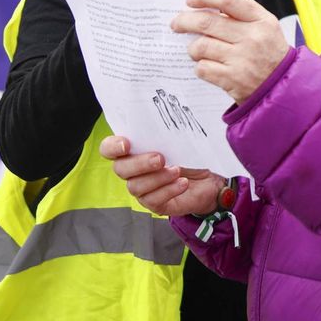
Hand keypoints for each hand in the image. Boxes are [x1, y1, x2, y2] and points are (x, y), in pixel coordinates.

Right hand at [101, 134, 225, 216]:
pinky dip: (168, 190)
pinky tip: (182, 183)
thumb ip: (166, 132)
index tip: (127, 144)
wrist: (211, 179)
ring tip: (177, 170)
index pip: (108, 148)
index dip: (112, 146)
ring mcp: (142, 188)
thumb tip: (166, 116)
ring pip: (135, 186)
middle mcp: (132, 170)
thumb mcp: (180, 140)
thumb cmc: (192, 155)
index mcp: (134, 150)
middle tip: (160, 158)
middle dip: (139, 163)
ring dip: (158, 178)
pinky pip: (152, 200)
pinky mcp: (155, 204)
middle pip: (120, 169)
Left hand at [173, 0, 288, 103]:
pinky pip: (203, 68)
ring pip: (201, 45)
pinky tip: (206, 65)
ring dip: (193, 47)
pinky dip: (200, 66)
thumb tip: (204, 5)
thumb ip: (238, 14)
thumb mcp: (264, 26)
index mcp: (261, 19)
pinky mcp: (232, 79)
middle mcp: (252, 38)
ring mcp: (242, 59)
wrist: (282, 85)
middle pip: (206, 22)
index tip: (191, 0)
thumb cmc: (269, 53)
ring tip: (196, 49)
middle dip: (184, 21)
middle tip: (177, 23)